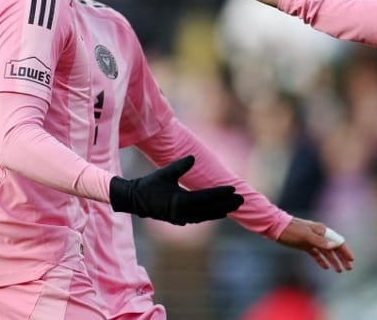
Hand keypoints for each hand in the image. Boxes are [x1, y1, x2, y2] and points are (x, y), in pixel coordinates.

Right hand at [109, 155, 243, 225]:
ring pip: (206, 216)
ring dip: (221, 211)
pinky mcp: (179, 220)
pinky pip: (200, 218)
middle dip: (227, 204)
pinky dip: (211, 215)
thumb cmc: (150, 184)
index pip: (206, 197)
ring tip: (235, 205)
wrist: (135, 200)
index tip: (233, 189)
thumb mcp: (165, 173)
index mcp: (181, 201)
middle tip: (242, 199)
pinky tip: (219, 212)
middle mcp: (184, 213)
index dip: (221, 193)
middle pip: (210, 210)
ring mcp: (182, 219)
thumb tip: (193, 157)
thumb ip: (180, 166)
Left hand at [277, 217, 354, 272]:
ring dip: (333, 261)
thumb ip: (320, 241)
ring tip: (339, 270)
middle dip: (342, 258)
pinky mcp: (304, 245)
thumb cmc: (290, 230)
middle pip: (334, 247)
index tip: (351, 260)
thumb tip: (335, 245)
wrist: (275, 227)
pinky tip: (326, 267)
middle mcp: (319, 235)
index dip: (345, 251)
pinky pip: (316, 253)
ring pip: (326, 252)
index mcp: (321, 231)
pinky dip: (321, 260)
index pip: (338, 241)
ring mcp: (312, 240)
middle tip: (349, 268)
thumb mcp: (305, 236)